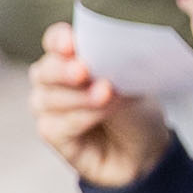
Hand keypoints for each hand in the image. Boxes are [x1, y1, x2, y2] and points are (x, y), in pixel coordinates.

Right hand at [30, 34, 169, 189]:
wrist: (147, 151)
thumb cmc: (135, 111)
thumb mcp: (131, 85)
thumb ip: (113, 70)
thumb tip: (102, 63)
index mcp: (70, 58)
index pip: (55, 42)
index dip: (59, 40)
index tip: (71, 44)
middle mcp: (52, 81)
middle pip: (46, 70)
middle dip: (65, 70)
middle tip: (84, 70)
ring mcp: (48, 108)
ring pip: (50, 98)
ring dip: (80, 96)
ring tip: (107, 95)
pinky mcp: (51, 134)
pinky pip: (58, 124)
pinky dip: (82, 118)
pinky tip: (101, 115)